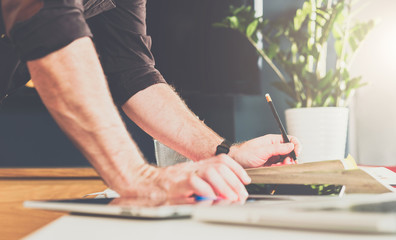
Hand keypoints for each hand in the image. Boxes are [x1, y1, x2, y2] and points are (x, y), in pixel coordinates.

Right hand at [115, 154, 250, 200]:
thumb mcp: (186, 179)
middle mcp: (193, 168)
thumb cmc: (164, 185)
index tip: (246, 180)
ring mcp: (185, 175)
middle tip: (241, 195)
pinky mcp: (177, 185)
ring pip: (211, 172)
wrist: (143, 184)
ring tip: (231, 198)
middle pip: (219, 166)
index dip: (237, 169)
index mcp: (197, 166)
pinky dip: (207, 191)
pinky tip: (213, 199)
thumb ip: (204, 183)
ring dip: (224, 186)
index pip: (222, 160)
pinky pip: (196, 184)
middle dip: (234, 182)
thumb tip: (223, 192)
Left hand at [229, 134, 300, 167]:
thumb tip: (291, 145)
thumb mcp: (262, 150)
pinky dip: (280, 169)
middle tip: (287, 163)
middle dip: (291, 158)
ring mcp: (272, 157)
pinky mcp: (270, 165)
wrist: (235, 162)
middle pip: (290, 152)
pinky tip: (276, 169)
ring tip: (279, 166)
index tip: (296, 153)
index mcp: (273, 140)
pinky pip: (280, 167)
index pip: (290, 140)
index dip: (296, 146)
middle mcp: (274, 148)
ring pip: (286, 161)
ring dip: (285, 165)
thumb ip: (277, 148)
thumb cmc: (244, 153)